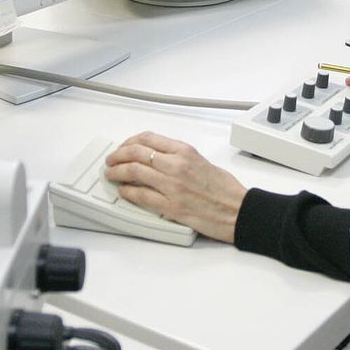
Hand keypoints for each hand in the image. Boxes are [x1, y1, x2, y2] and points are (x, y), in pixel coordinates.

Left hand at [102, 132, 247, 242]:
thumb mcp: (202, 161)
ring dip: (117, 172)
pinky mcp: (171, 207)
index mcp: (185, 151)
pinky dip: (128, 192)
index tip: (123, 148)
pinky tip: (123, 192)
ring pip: (134, 172)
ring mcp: (172, 186)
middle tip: (111, 161)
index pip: (148, 139)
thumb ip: (179, 157)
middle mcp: (176, 165)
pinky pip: (141, 196)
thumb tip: (158, 158)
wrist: (238, 210)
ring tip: (111, 174)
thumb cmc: (225, 189)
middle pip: (136, 153)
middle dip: (117, 156)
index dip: (129, 142)